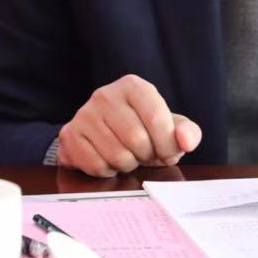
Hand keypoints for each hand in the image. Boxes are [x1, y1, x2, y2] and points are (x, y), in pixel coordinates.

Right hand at [57, 75, 201, 177]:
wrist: (102, 131)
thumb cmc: (143, 128)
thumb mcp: (170, 126)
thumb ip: (187, 133)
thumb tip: (186, 142)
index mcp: (133, 86)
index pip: (157, 119)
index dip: (167, 145)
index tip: (168, 153)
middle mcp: (105, 95)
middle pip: (136, 139)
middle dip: (147, 156)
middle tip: (145, 154)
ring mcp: (84, 114)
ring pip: (116, 155)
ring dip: (128, 164)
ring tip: (128, 155)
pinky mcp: (70, 135)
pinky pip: (96, 166)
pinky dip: (108, 171)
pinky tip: (109, 159)